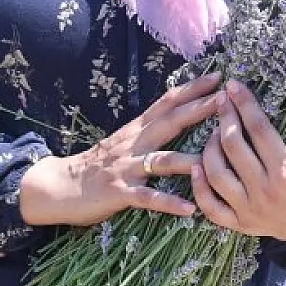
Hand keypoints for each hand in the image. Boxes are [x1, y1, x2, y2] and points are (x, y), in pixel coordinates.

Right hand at [18, 73, 221, 227]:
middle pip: (170, 122)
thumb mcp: (124, 141)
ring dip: (189, 159)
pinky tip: (191, 209)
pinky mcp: (120, 192)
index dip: (192, 88)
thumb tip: (177, 116)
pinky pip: (148, 198)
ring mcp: (127, 168)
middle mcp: (134, 144)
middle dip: (198, 110)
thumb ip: (149, 130)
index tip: (217, 76)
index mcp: (137, 130)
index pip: (167, 103)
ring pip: (163, 160)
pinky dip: (169, 203)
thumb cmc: (97, 165)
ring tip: (214, 158)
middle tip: (225, 99)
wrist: (60, 185)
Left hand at [191, 80, 285, 242]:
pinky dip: (199, 187)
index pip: (260, 131)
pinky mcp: (239, 224)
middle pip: (234, 148)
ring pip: (217, 175)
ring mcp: (249, 210)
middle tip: (221, 100)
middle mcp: (265, 192)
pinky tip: (195, 167)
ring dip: (210, 148)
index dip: (246, 105)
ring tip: (213, 130)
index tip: (234, 86)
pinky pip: (211, 207)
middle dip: (225, 118)